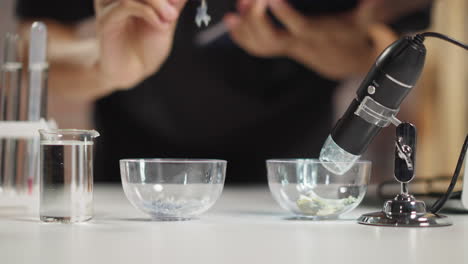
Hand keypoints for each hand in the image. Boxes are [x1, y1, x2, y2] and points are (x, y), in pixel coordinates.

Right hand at [95, 0, 186, 90]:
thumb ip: (174, 3)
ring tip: (170, 19)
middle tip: (174, 12)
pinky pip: (125, 5)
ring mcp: (107, 4)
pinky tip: (160, 26)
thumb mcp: (168, 20)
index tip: (176, 2)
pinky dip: (149, 13)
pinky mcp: (104, 20)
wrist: (134, 71)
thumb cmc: (148, 45)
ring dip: (157, 2)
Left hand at [224, 0, 396, 79]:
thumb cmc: (354, 36)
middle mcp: (302, 44)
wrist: (347, 60)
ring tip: (233, 12)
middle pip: (272, 39)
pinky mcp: (283, 48)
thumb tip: (372, 2)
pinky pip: (257, 48)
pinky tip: (232, 23)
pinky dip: (241, 37)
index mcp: (321, 34)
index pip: (301, 27)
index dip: (285, 15)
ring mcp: (290, 49)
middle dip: (255, 20)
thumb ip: (373, 11)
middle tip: (247, 0)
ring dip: (244, 29)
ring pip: (261, 46)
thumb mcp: (367, 22)